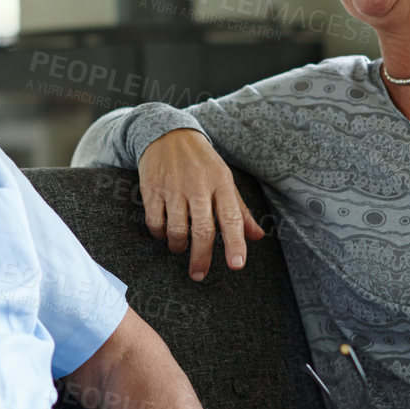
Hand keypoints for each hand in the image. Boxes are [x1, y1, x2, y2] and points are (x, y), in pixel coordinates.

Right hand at [138, 129, 266, 280]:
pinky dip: (160, 234)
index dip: (235, 243)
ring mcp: (173, 187)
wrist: (168, 133)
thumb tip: (257, 236)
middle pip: (202, 230)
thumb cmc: (202, 162)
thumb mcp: (225, 180)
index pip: (232, 217)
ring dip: (178, 246)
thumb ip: (240, 210)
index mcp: (221, 182)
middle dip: (201, 257)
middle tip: (198, 275)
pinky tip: (164, 233)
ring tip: (180, 248)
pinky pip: (155, 222)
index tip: (236, 265)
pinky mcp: (152, 188)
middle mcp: (198, 185)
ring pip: (176, 230)